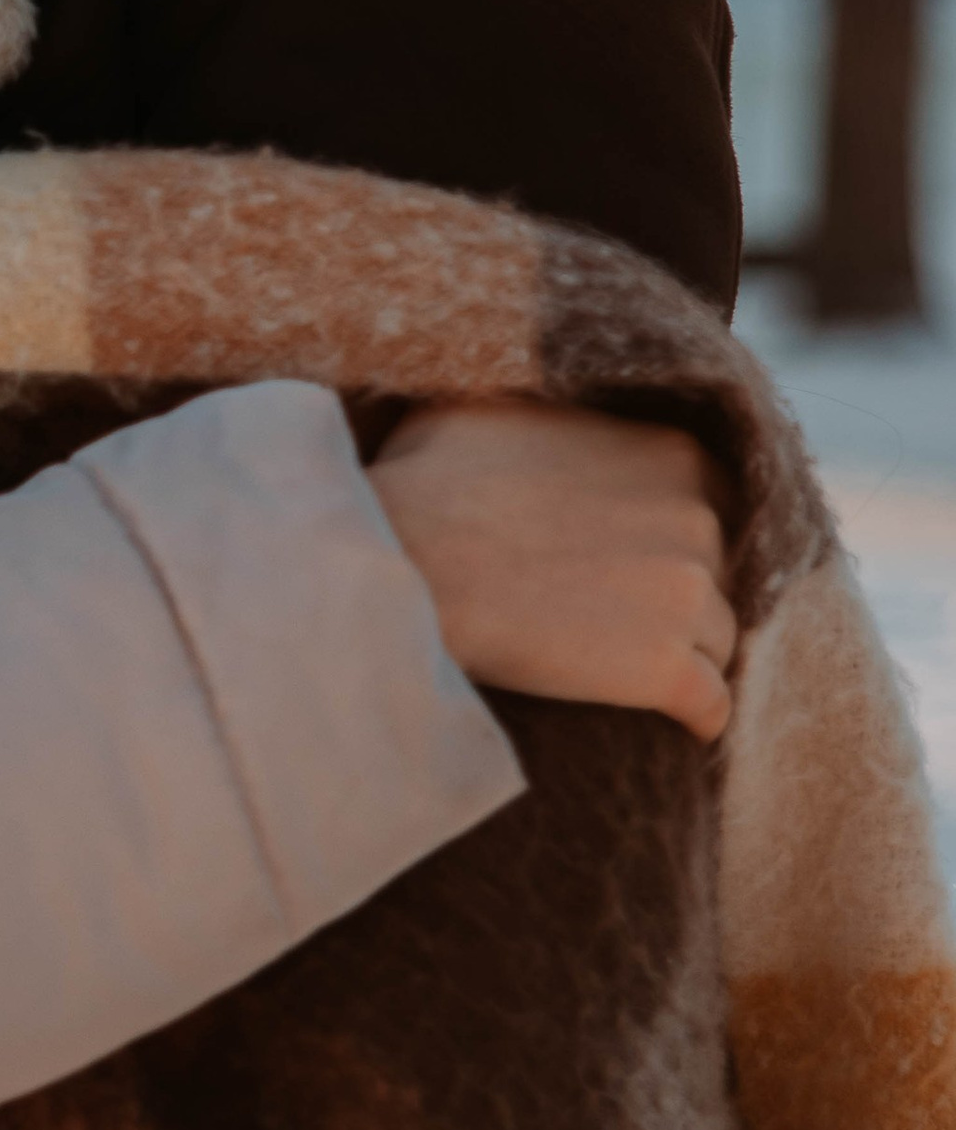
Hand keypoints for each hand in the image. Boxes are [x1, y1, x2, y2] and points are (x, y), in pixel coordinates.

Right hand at [369, 400, 736, 742]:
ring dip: (687, 654)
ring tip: (634, 670)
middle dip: (683, 596)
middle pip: (722, 573)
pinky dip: (700, 716)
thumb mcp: (494, 407)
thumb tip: (543, 403)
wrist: (408, 565)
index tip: (645, 558)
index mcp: (670, 452)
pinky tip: (682, 725)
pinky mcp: (667, 669)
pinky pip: (711, 704)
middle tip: (628, 616)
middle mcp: (696, 518)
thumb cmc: (431, 482)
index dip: (682, 535)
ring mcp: (687, 596)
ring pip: (720, 639)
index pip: (721, 501)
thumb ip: (555, 405)